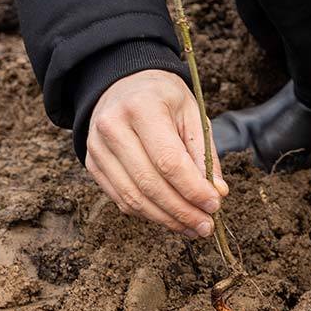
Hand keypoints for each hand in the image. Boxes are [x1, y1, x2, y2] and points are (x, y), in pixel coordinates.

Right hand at [86, 69, 227, 238]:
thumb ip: (203, 152)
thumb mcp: (190, 111)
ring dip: (166, 219)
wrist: (124, 83)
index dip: (193, 189)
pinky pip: (121, 199)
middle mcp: (113, 126)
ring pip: (133, 198)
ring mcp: (97, 147)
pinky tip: (170, 217)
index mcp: (143, 106)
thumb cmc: (162, 96)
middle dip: (182, 211)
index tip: (214, 205)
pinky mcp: (92, 163)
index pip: (168, 160)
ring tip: (192, 227)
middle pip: (150, 184)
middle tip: (206, 225)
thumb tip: (217, 193)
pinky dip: (147, 213)